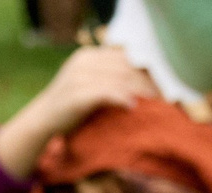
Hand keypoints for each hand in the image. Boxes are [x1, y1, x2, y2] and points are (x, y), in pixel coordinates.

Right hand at [0, 46, 153, 179]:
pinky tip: (132, 107)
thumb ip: (115, 77)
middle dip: (149, 81)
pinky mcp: (77, 94)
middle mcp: (83, 62)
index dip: (148, 70)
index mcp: (89, 55)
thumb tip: (151, 82)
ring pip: (119, 79)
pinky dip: (122, 98)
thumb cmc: (76, 104)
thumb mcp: (94, 83)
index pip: (125, 57)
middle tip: (167, 96)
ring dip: (141, 91)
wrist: (45, 118)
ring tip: (157, 103)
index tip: (166, 84)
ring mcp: (78, 76)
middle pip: (126, 67)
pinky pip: (106, 92)